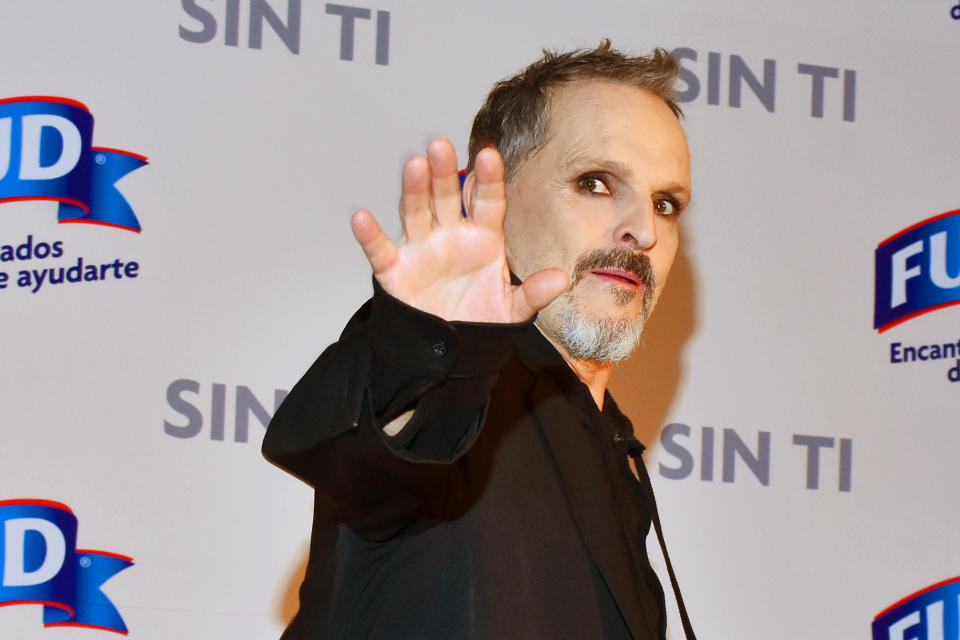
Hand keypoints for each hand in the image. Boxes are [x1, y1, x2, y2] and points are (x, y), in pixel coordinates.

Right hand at [350, 138, 567, 322]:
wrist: (449, 353)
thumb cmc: (481, 322)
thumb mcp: (513, 310)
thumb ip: (534, 293)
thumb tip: (561, 279)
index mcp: (484, 238)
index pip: (488, 202)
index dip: (488, 179)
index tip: (489, 154)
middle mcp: (451, 236)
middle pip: (447, 197)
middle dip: (445, 172)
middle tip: (442, 145)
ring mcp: (422, 249)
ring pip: (416, 212)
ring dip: (414, 189)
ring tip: (415, 165)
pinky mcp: (395, 270)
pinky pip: (380, 250)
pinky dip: (369, 235)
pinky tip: (362, 217)